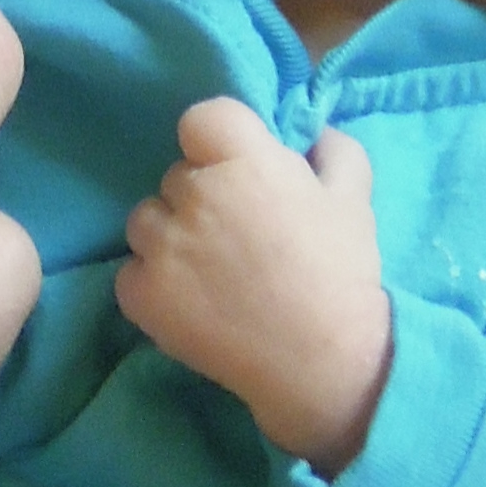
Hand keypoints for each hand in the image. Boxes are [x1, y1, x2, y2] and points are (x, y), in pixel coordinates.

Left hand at [114, 98, 390, 473]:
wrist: (322, 367)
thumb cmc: (340, 277)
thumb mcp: (353, 200)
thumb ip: (332, 149)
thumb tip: (312, 131)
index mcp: (243, 161)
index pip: (201, 119)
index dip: (219, 144)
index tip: (239, 172)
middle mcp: (194, 194)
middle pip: (178, 175)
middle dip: (203, 197)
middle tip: (239, 236)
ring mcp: (161, 244)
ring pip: (148, 219)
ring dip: (171, 237)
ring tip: (212, 274)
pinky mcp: (140, 293)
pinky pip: (131, 272)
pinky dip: (153, 285)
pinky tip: (191, 304)